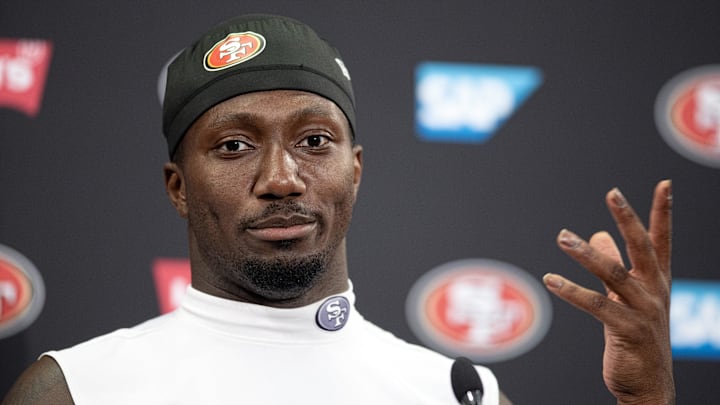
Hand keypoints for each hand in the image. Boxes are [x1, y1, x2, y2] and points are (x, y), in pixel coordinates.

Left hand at [543, 180, 674, 404]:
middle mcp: (655, 291)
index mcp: (657, 280)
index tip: (664, 184)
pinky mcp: (628, 331)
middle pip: (641, 248)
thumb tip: (599, 234)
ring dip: (586, 253)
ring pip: (614, 274)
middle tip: (612, 193)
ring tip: (562, 237)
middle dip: (627, 218)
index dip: (663, 212)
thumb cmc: (636, 337)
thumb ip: (615, 264)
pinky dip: (572, 291)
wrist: (649, 384)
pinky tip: (551, 279)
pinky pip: (597, 305)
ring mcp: (644, 311)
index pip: (660, 240)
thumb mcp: (627, 297)